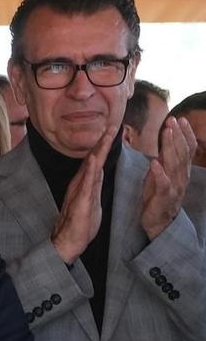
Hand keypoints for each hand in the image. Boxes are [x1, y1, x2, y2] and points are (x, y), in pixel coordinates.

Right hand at [52, 127, 114, 265]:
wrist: (68, 241)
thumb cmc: (81, 224)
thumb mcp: (92, 201)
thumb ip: (94, 186)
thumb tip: (99, 172)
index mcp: (85, 184)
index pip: (96, 161)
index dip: (103, 145)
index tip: (112, 130)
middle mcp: (81, 184)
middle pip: (93, 158)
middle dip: (102, 141)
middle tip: (111, 124)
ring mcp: (80, 191)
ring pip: (90, 167)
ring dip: (98, 150)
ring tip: (105, 135)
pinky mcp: (81, 201)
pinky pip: (86, 183)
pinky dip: (91, 169)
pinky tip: (95, 159)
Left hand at [143, 114, 197, 240]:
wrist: (159, 221)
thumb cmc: (159, 195)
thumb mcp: (162, 174)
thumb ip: (165, 159)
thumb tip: (165, 142)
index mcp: (182, 170)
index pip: (187, 148)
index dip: (185, 134)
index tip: (180, 119)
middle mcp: (182, 176)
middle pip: (182, 152)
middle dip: (178, 135)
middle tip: (173, 120)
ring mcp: (175, 186)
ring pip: (175, 164)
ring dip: (171, 146)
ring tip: (166, 132)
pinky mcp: (165, 196)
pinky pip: (163, 183)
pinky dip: (159, 172)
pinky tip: (154, 161)